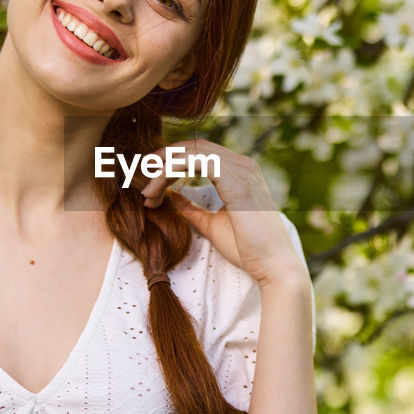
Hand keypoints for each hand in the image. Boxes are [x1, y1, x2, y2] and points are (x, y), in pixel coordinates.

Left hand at [140, 139, 306, 288]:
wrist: (273, 266)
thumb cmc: (248, 249)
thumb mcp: (211, 224)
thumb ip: (192, 208)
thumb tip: (170, 195)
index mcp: (239, 172)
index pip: (199, 153)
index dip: (171, 160)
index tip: (149, 180)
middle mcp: (243, 164)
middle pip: (193, 146)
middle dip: (162, 158)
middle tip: (140, 178)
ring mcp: (242, 170)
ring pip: (192, 151)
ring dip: (163, 167)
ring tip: (146, 190)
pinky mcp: (237, 181)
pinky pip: (197, 162)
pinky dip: (171, 170)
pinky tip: (157, 189)